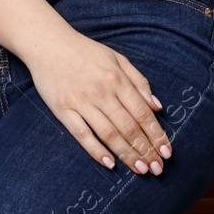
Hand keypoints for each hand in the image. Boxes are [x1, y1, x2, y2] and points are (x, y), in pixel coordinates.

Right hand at [25, 30, 172, 175]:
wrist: (48, 43)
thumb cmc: (85, 52)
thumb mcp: (117, 58)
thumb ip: (138, 81)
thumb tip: (158, 107)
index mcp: (117, 79)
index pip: (142, 112)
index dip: (156, 134)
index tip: (166, 152)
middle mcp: (101, 92)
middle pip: (128, 126)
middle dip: (145, 150)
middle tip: (157, 169)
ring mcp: (81, 102)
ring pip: (109, 134)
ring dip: (126, 154)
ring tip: (140, 169)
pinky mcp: (63, 110)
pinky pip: (82, 134)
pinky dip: (96, 150)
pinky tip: (109, 164)